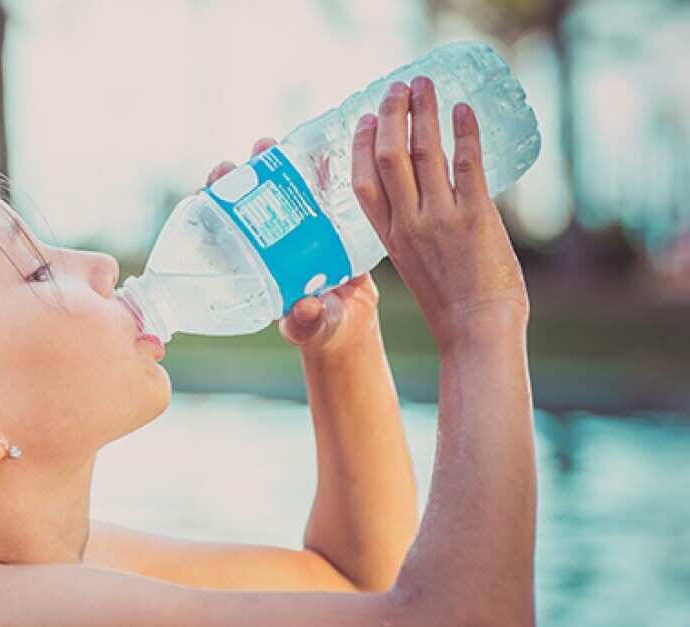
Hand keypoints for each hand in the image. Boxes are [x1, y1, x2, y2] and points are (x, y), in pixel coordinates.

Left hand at [206, 138, 382, 354]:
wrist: (355, 321)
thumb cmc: (324, 329)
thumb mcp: (313, 326)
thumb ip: (307, 322)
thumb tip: (303, 309)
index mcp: (253, 265)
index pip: (223, 229)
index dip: (213, 205)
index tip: (211, 186)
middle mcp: (269, 243)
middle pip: (247, 201)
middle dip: (241, 176)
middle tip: (243, 159)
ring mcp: (295, 228)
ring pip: (278, 188)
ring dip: (272, 163)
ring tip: (267, 145)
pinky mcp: (324, 219)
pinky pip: (316, 189)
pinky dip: (314, 168)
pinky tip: (316, 148)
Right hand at [352, 76, 528, 348]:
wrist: (477, 331)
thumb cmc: (451, 305)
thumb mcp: (415, 266)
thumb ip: (413, 233)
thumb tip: (426, 202)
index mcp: (389, 237)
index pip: (363, 182)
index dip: (361, 145)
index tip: (364, 118)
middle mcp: (409, 223)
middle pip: (388, 156)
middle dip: (391, 114)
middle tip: (397, 87)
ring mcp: (440, 219)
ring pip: (424, 151)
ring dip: (424, 111)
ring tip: (426, 85)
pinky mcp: (475, 217)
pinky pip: (467, 164)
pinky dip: (464, 132)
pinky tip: (463, 109)